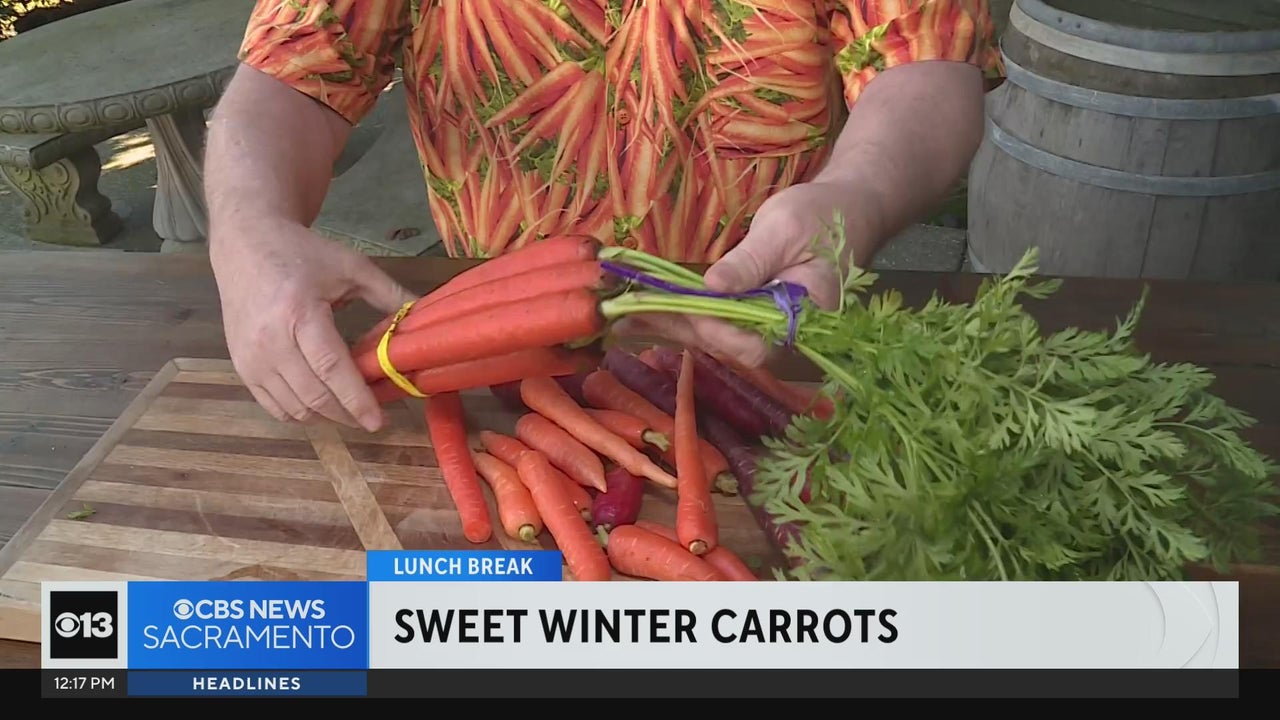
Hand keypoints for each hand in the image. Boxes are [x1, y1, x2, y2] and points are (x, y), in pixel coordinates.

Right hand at [210, 217, 417, 431]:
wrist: (247, 244)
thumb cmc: (302, 253)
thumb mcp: (351, 266)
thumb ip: (389, 294)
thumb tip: (424, 317)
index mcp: (299, 313)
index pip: (332, 369)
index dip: (357, 400)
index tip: (379, 421)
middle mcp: (270, 341)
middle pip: (313, 396)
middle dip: (347, 414)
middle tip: (372, 417)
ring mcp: (251, 357)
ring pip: (293, 408)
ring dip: (325, 417)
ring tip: (350, 409)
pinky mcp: (241, 366)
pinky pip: (274, 406)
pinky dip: (300, 413)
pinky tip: (321, 404)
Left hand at [617, 180, 872, 365]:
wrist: (849, 211)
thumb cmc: (823, 216)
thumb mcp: (783, 230)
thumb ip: (749, 263)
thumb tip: (713, 288)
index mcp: (810, 322)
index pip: (755, 345)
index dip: (713, 330)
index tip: (674, 309)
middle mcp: (792, 342)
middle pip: (728, 347)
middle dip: (677, 329)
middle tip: (625, 316)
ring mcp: (774, 338)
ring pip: (717, 341)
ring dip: (670, 328)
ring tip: (619, 322)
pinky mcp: (757, 326)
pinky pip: (718, 329)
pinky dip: (681, 321)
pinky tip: (642, 319)